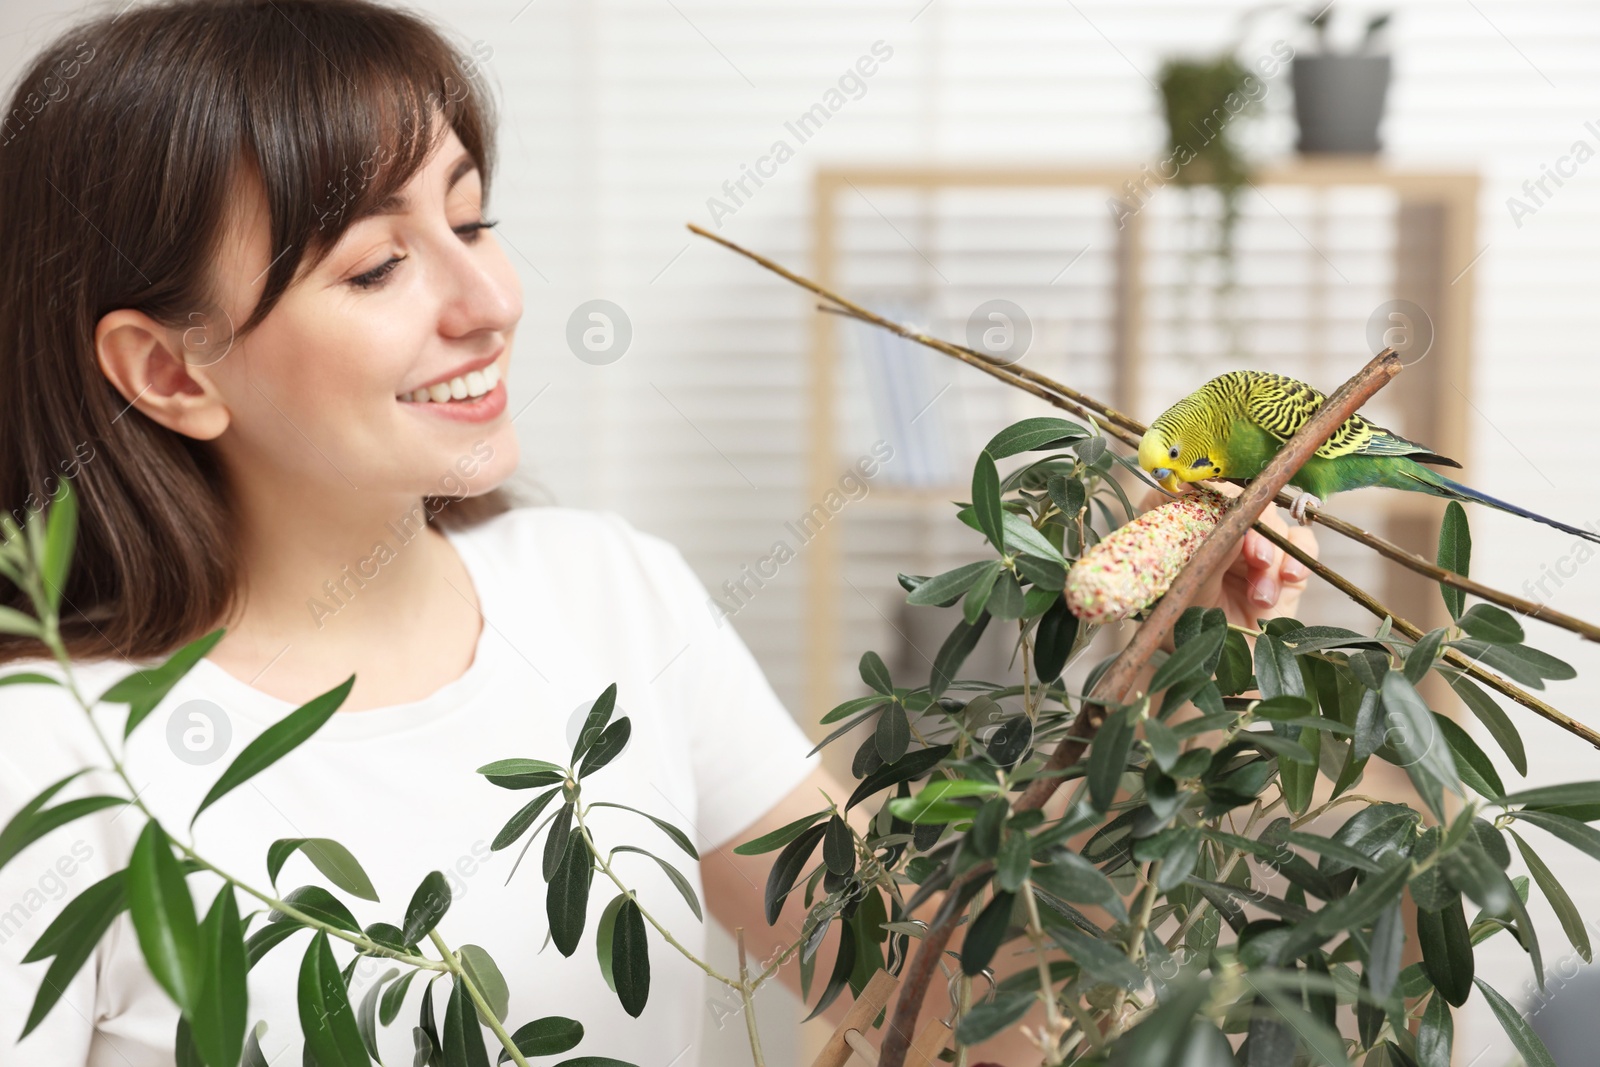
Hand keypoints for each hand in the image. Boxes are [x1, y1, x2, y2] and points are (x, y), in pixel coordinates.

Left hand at [1135, 485, 1317, 631]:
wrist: (1212, 675)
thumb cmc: (1182, 630)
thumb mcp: (1186, 589)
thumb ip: (1207, 552)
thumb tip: (1230, 518)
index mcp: (1174, 523)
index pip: (1190, 487)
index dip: (1208, 493)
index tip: (1220, 511)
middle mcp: (1212, 526)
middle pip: (1241, 500)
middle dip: (1253, 528)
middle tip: (1255, 559)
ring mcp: (1249, 544)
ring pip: (1274, 521)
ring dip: (1273, 554)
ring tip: (1261, 595)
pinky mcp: (1281, 565)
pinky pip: (1301, 543)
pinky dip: (1298, 557)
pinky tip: (1288, 581)